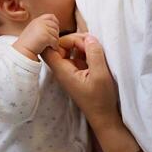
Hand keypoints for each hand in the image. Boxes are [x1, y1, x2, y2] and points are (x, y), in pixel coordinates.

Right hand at [13, 14, 59, 60]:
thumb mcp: (33, 31)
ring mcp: (42, 29)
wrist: (22, 52)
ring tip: (51, 46)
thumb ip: (41, 27)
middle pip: (55, 26)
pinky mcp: (45, 36)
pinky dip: (55, 46)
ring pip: (56, 34)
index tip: (55, 30)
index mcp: (36, 21)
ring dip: (55, 41)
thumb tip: (55, 24)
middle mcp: (39, 22)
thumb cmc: (28, 44)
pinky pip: (55, 41)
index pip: (51, 16)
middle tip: (52, 41)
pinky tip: (51, 48)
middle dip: (56, 34)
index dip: (55, 23)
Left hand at [42, 34, 150, 151]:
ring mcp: (71, 70)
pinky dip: (86, 51)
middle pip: (59, 46)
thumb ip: (94, 54)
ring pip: (69, 50)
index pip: (48, 50)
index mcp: (63, 71)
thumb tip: (90, 37)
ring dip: (81, 44)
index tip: (73, 36)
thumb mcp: (100, 75)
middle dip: (74, 39)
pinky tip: (96, 53)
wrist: (103, 115)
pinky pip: (78, 55)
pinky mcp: (78, 72)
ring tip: (95, 46)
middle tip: (90, 41)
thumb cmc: (100, 98)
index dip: (55, 39)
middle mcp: (63, 69)